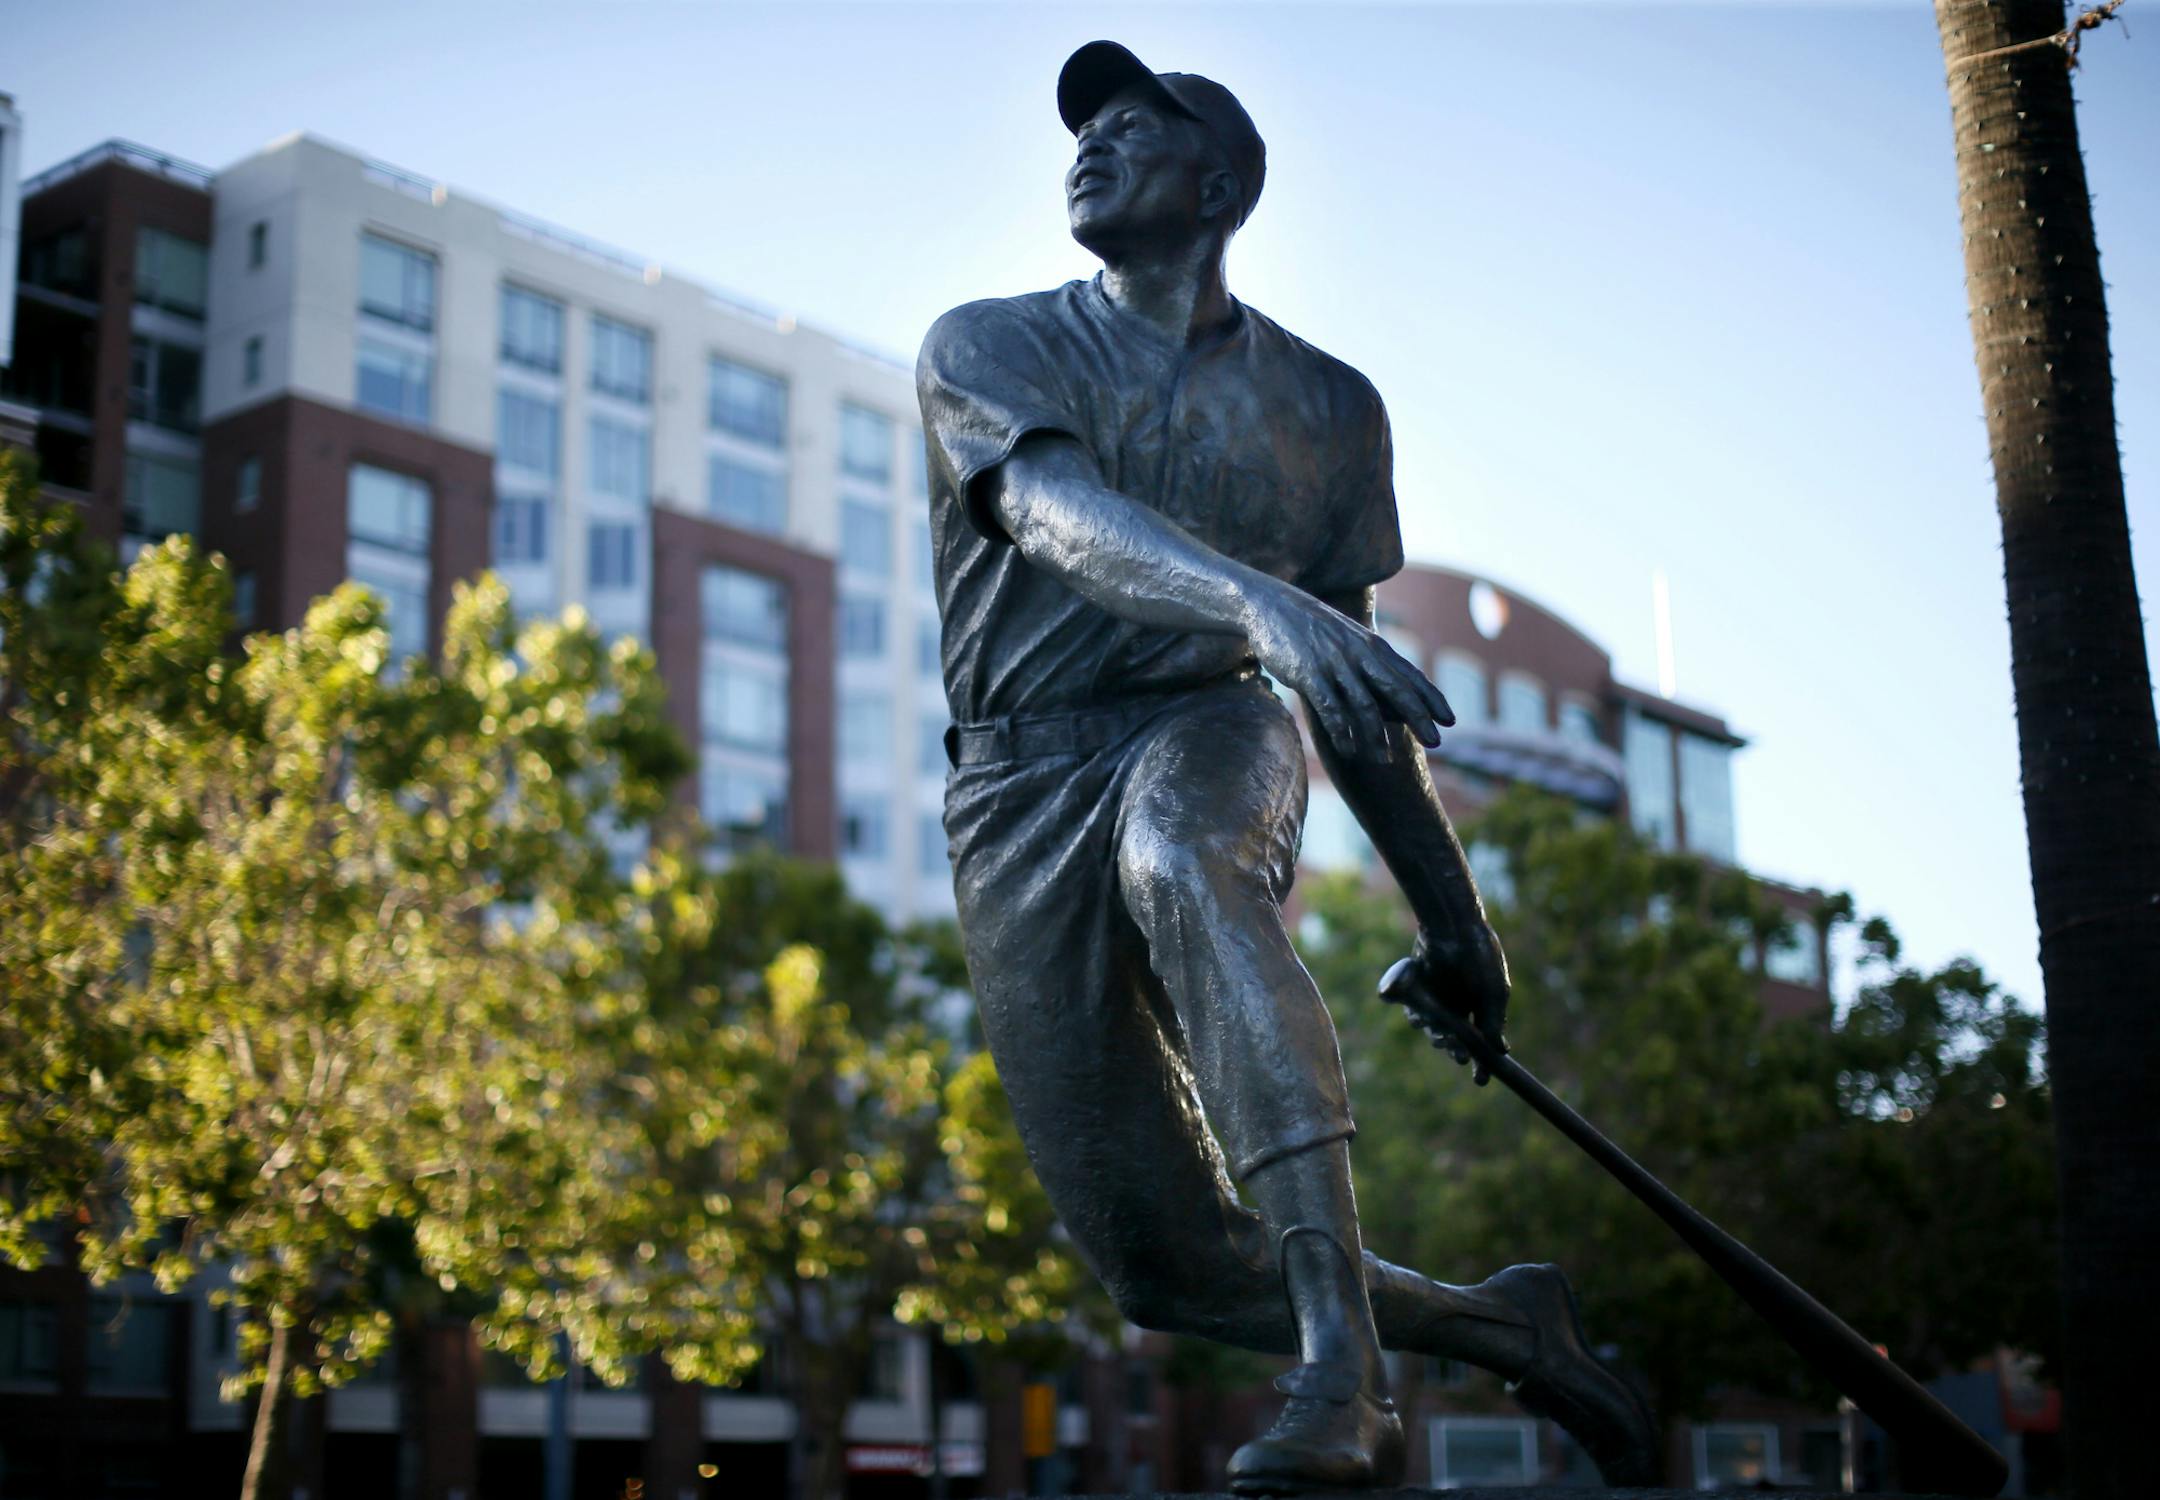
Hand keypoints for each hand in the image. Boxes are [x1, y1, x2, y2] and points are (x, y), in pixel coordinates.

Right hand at [1241, 581, 1453, 760]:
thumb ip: (1373, 672)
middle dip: (1418, 717)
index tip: (1449, 721)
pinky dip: (1342, 731)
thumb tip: (1398, 709)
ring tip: (1385, 761)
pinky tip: (1349, 751)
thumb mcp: (1349, 644)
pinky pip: (1330, 708)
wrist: (1272, 607)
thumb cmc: (1314, 632)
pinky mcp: (1309, 674)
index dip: (1431, 699)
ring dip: (1376, 736)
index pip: (1410, 675)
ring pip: (1363, 705)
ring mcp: (1334, 664)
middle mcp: (1359, 654)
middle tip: (1436, 742)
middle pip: (1396, 689)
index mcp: (1372, 646)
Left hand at [1384, 924, 1511, 1084]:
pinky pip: (1413, 1012)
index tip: (1481, 1080)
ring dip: (1437, 1037)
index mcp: (1480, 1008)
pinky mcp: (1416, 990)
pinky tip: (1422, 1015)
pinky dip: (1417, 1018)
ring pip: (1432, 1030)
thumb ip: (1493, 1020)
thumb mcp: (1494, 991)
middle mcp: (1457, 1006)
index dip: (1481, 1064)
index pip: (1481, 1043)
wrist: (1453, 927)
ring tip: (1441, 1033)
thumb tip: (1500, 1052)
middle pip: (1454, 1041)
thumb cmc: (1479, 956)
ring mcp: (1436, 999)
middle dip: (1456, 1052)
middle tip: (1459, 1056)